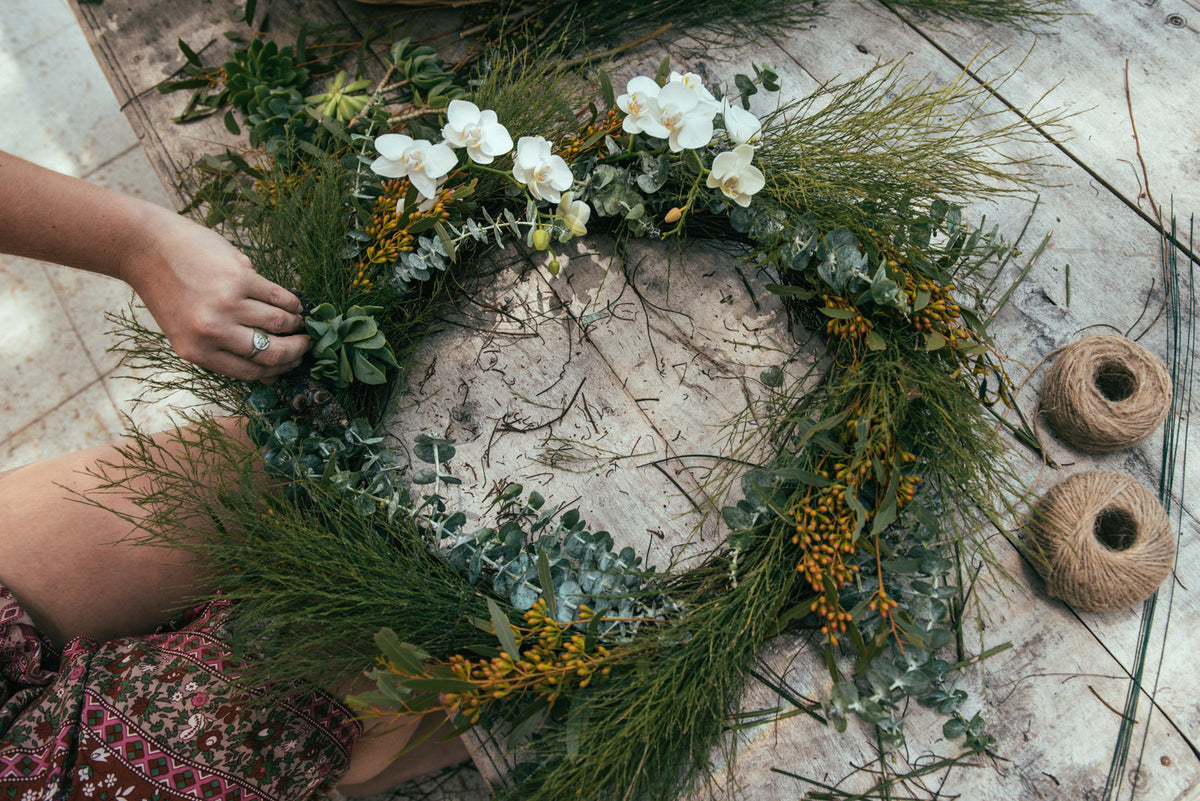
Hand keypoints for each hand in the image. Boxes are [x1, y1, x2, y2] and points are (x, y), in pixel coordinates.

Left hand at [0, 151, 310, 383]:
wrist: (145, 247)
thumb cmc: (165, 289)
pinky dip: (292, 302)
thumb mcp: (183, 329)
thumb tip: (265, 359)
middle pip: (272, 352)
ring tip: (300, 321)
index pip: (251, 372)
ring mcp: (227, 303)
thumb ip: (218, 345)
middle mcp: (213, 331)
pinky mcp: (240, 277)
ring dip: (296, 323)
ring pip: (279, 322)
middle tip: (307, 344)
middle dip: (297, 351)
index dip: (278, 370)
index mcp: (197, 352)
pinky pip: (277, 296)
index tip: (291, 363)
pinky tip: (294, 303)